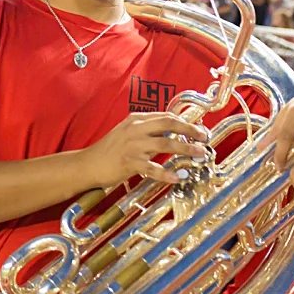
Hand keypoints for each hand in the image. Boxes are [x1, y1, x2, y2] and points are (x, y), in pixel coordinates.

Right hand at [81, 112, 209, 187]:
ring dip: (186, 149)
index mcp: (135, 120)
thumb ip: (146, 130)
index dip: (185, 121)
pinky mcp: (129, 162)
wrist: (88, 164)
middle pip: (168, 124)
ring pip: (165, 143)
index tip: (198, 129)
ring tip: (199, 154)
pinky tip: (177, 177)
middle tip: (204, 137)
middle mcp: (135, 129)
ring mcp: (133, 146)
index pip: (165, 116)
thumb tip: (170, 132)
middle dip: (190, 130)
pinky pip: (153, 168)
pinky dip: (167, 173)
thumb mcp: (127, 132)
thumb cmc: (109, 150)